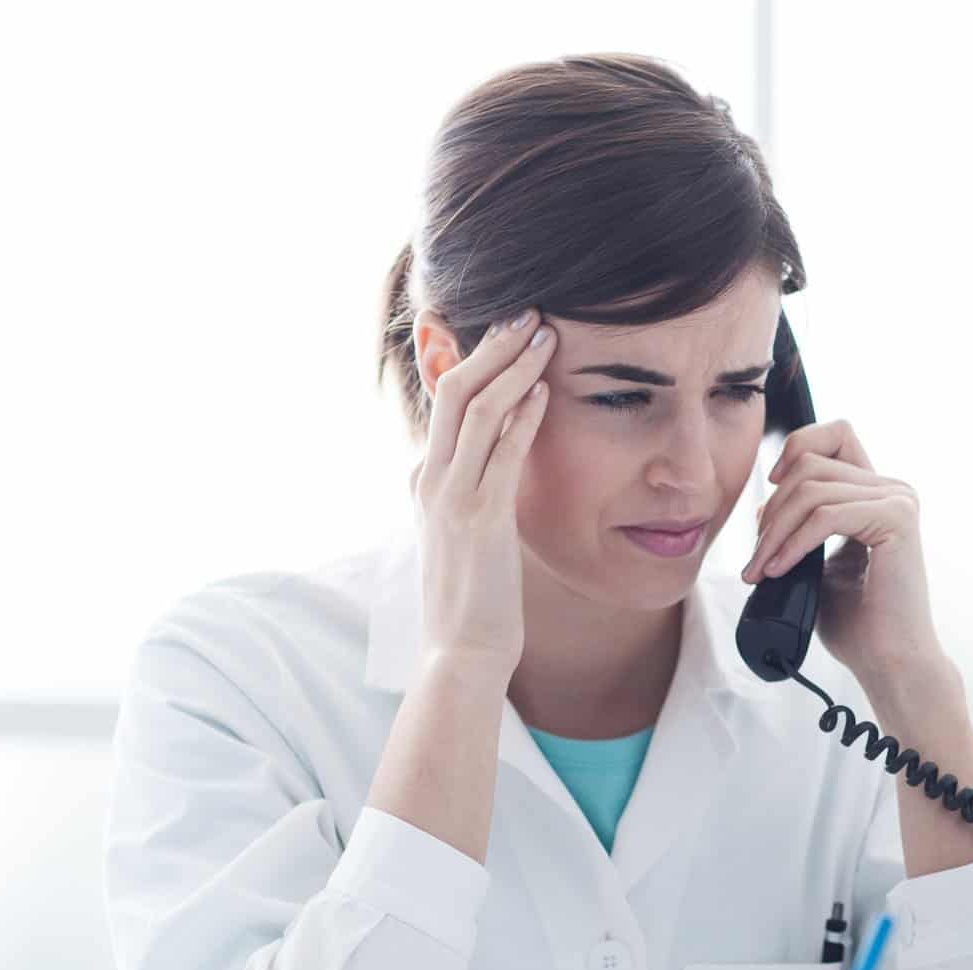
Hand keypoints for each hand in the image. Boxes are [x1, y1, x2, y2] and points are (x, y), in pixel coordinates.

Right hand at [408, 308, 558, 680]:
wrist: (461, 653)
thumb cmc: (475, 598)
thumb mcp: (470, 534)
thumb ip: (478, 490)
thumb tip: (498, 459)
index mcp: (426, 479)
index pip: (445, 400)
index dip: (475, 357)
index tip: (509, 329)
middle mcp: (430, 480)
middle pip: (454, 389)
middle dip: (493, 346)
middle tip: (531, 313)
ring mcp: (451, 498)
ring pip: (474, 412)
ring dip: (512, 368)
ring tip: (545, 336)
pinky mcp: (480, 521)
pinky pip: (500, 456)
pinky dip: (522, 418)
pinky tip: (545, 391)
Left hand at [741, 419, 945, 683]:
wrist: (889, 663)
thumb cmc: (858, 624)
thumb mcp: (816, 566)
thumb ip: (797, 530)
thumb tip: (762, 507)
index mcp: (878, 494)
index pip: (835, 435)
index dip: (797, 447)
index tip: (771, 489)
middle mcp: (893, 490)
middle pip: (810, 466)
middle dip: (771, 511)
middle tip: (755, 561)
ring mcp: (898, 502)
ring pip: (812, 490)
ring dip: (774, 532)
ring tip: (760, 571)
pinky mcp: (896, 520)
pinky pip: (826, 516)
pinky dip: (793, 543)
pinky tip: (779, 571)